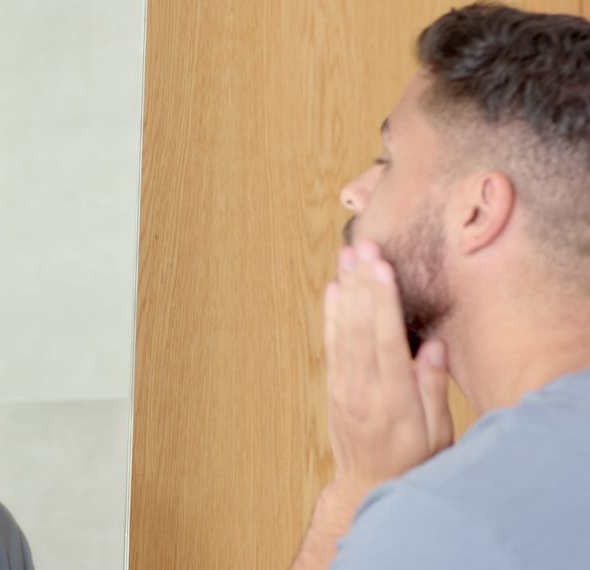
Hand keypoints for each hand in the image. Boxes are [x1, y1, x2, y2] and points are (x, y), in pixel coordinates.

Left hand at [324, 241, 452, 499]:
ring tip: (346, 255)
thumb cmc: (413, 461)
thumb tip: (433, 346)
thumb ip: (432, 389)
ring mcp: (342, 387)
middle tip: (362, 246)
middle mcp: (362, 389)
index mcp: (393, 400)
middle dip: (362, 284)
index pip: (386, 341)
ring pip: (342, 331)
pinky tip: (332, 289)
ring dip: (344, 290)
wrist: (366, 487)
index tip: (382, 267)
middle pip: (360, 328)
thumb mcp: (437, 434)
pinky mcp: (332, 386)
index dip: (383, 302)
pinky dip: (330, 315)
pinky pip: (330, 344)